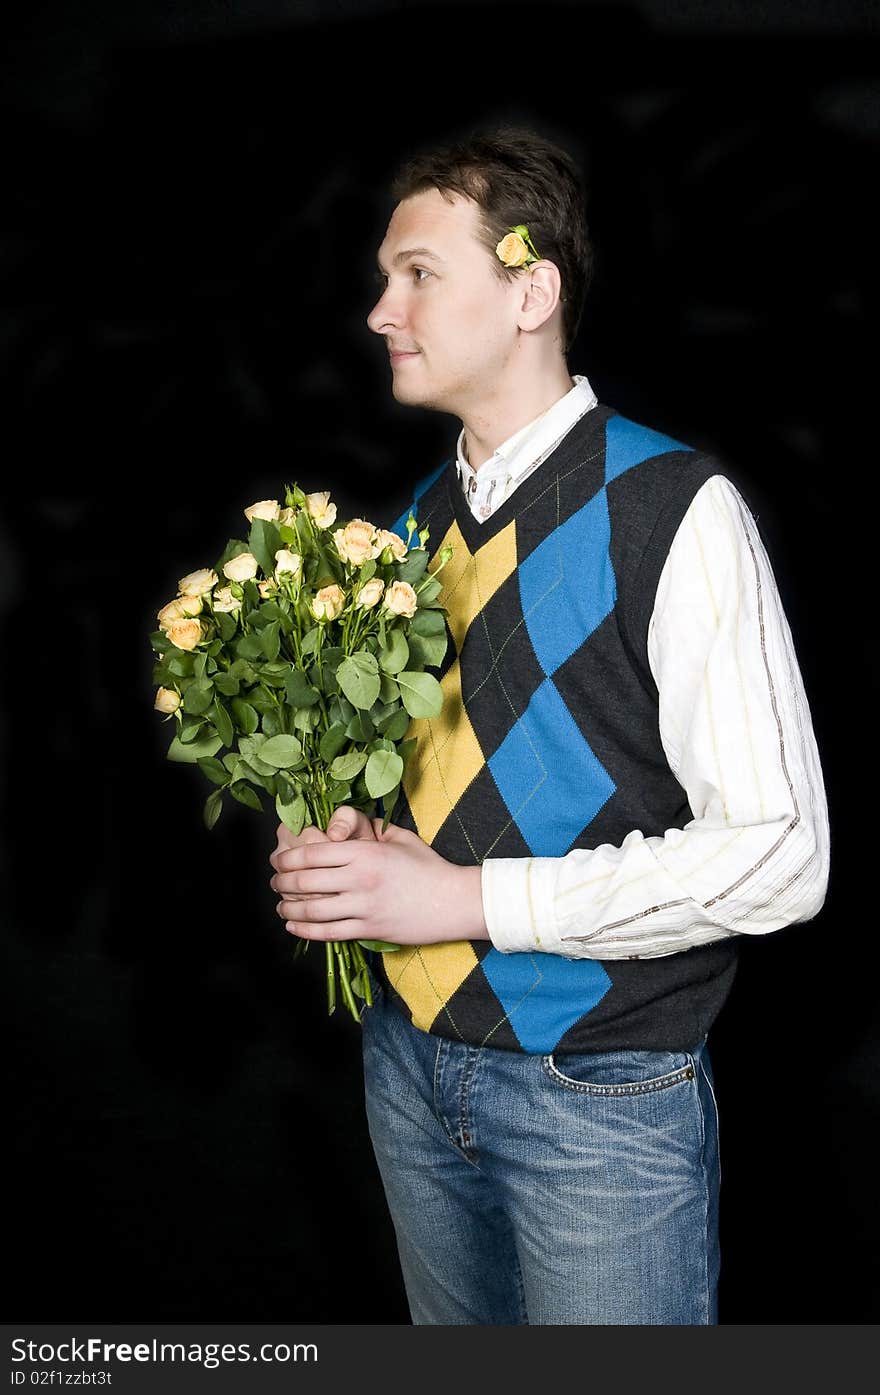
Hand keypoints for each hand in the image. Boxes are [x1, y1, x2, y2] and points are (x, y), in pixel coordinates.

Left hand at [269, 808, 487, 944]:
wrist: (453, 901)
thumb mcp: (400, 838)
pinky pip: (328, 932)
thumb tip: (344, 827)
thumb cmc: (429, 867)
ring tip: (281, 905)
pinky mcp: (369, 929)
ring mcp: (364, 907)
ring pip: (312, 910)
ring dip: (289, 907)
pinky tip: (294, 925)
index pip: (313, 854)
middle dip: (282, 882)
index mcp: (365, 852)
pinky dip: (305, 930)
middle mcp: (360, 879)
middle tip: (275, 882)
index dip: (288, 859)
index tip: (279, 861)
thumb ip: (370, 831)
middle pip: (306, 881)